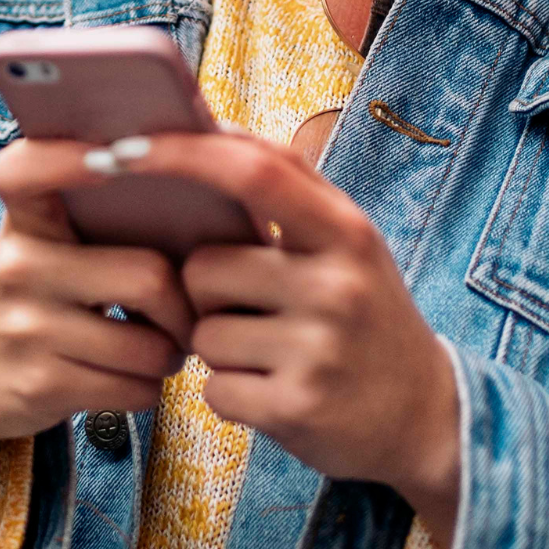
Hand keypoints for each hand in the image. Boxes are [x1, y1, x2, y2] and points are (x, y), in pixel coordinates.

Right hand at [0, 138, 195, 548]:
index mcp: (24, 222)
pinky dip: (148, 391)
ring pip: (149, 346)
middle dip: (184, 310)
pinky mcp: (38, 385)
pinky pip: (134, 390)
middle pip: (149, 277)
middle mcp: (18, 266)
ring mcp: (26, 328)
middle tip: (183, 317)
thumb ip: (90, 219)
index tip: (114, 155)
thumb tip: (205, 186)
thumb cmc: (24, 302)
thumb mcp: (36, 249)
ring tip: (156, 350)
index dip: (68, 158)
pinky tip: (128, 380)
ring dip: (170, 356)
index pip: (27, 171)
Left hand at [125, 132, 464, 538]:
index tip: (121, 148)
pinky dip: (230, 394)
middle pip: (204, 267)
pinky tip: (275, 392)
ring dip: (219, 346)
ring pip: (203, 333)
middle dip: (205, 292)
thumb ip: (288, 193)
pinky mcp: (298, 409)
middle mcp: (337, 284)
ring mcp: (319, 349)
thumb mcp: (347, 245)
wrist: (428, 417)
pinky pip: (214, 389)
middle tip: (251, 310)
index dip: (180, 153)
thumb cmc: (366, 316)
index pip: (253, 170)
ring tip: (271, 353)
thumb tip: (206, 131)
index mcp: (345, 230)